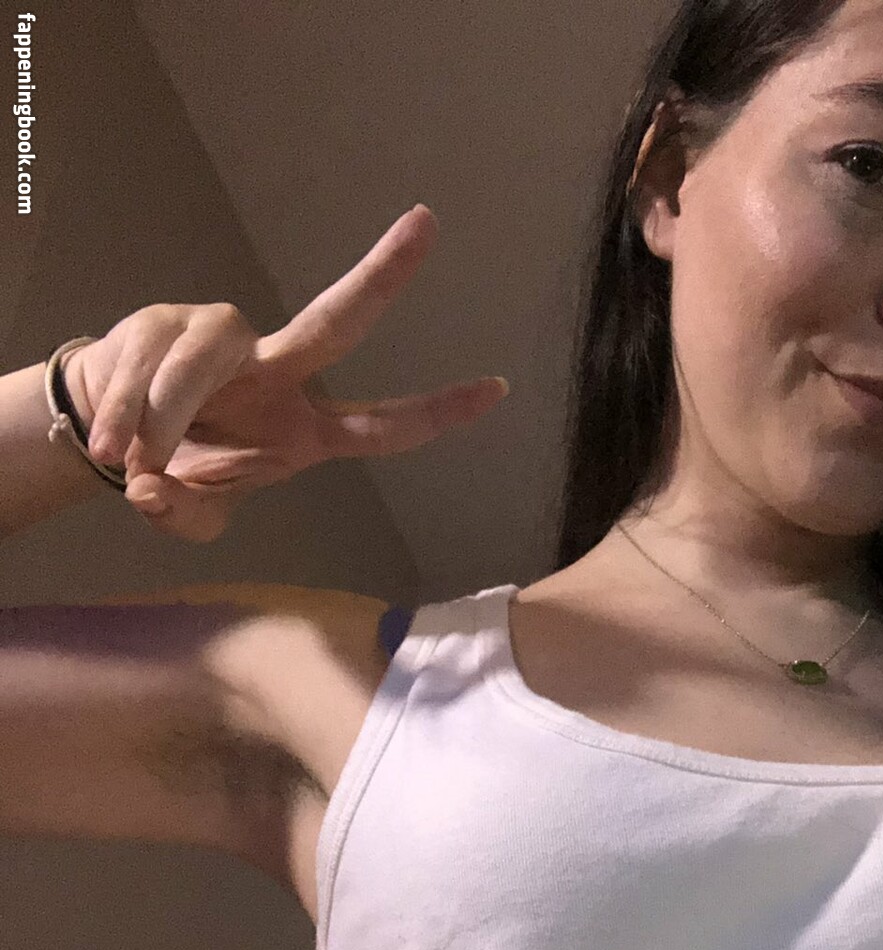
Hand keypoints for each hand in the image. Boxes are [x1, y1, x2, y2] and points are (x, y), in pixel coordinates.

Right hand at [65, 205, 507, 542]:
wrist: (105, 433)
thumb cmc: (174, 472)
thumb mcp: (186, 514)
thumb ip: (181, 515)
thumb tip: (157, 491)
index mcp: (304, 429)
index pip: (384, 426)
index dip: (438, 413)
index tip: (499, 390)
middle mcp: (278, 371)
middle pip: (337, 321)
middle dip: (382, 275)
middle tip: (427, 223)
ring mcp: (226, 340)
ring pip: (198, 367)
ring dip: (158, 419)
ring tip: (129, 458)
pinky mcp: (167, 321)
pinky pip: (147, 364)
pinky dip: (123, 410)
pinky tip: (111, 439)